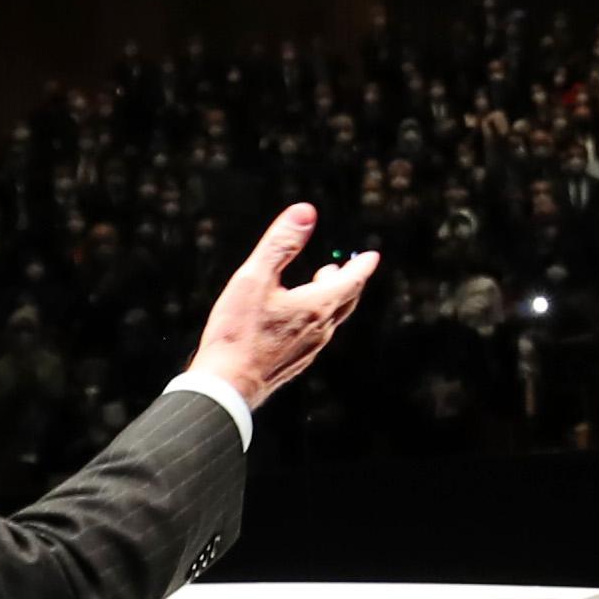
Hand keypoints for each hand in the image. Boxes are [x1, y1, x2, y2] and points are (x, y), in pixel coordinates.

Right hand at [195, 202, 381, 409]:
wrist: (226, 387)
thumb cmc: (237, 332)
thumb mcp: (254, 278)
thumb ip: (281, 244)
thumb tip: (306, 211)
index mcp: (317, 308)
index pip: (351, 282)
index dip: (362, 267)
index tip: (372, 256)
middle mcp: (320, 330)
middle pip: (345, 301)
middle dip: (349, 281)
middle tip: (350, 268)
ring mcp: (309, 350)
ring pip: (330, 319)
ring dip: (332, 299)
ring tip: (321, 284)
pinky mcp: (294, 363)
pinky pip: (315, 334)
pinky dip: (317, 317)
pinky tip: (298, 318)